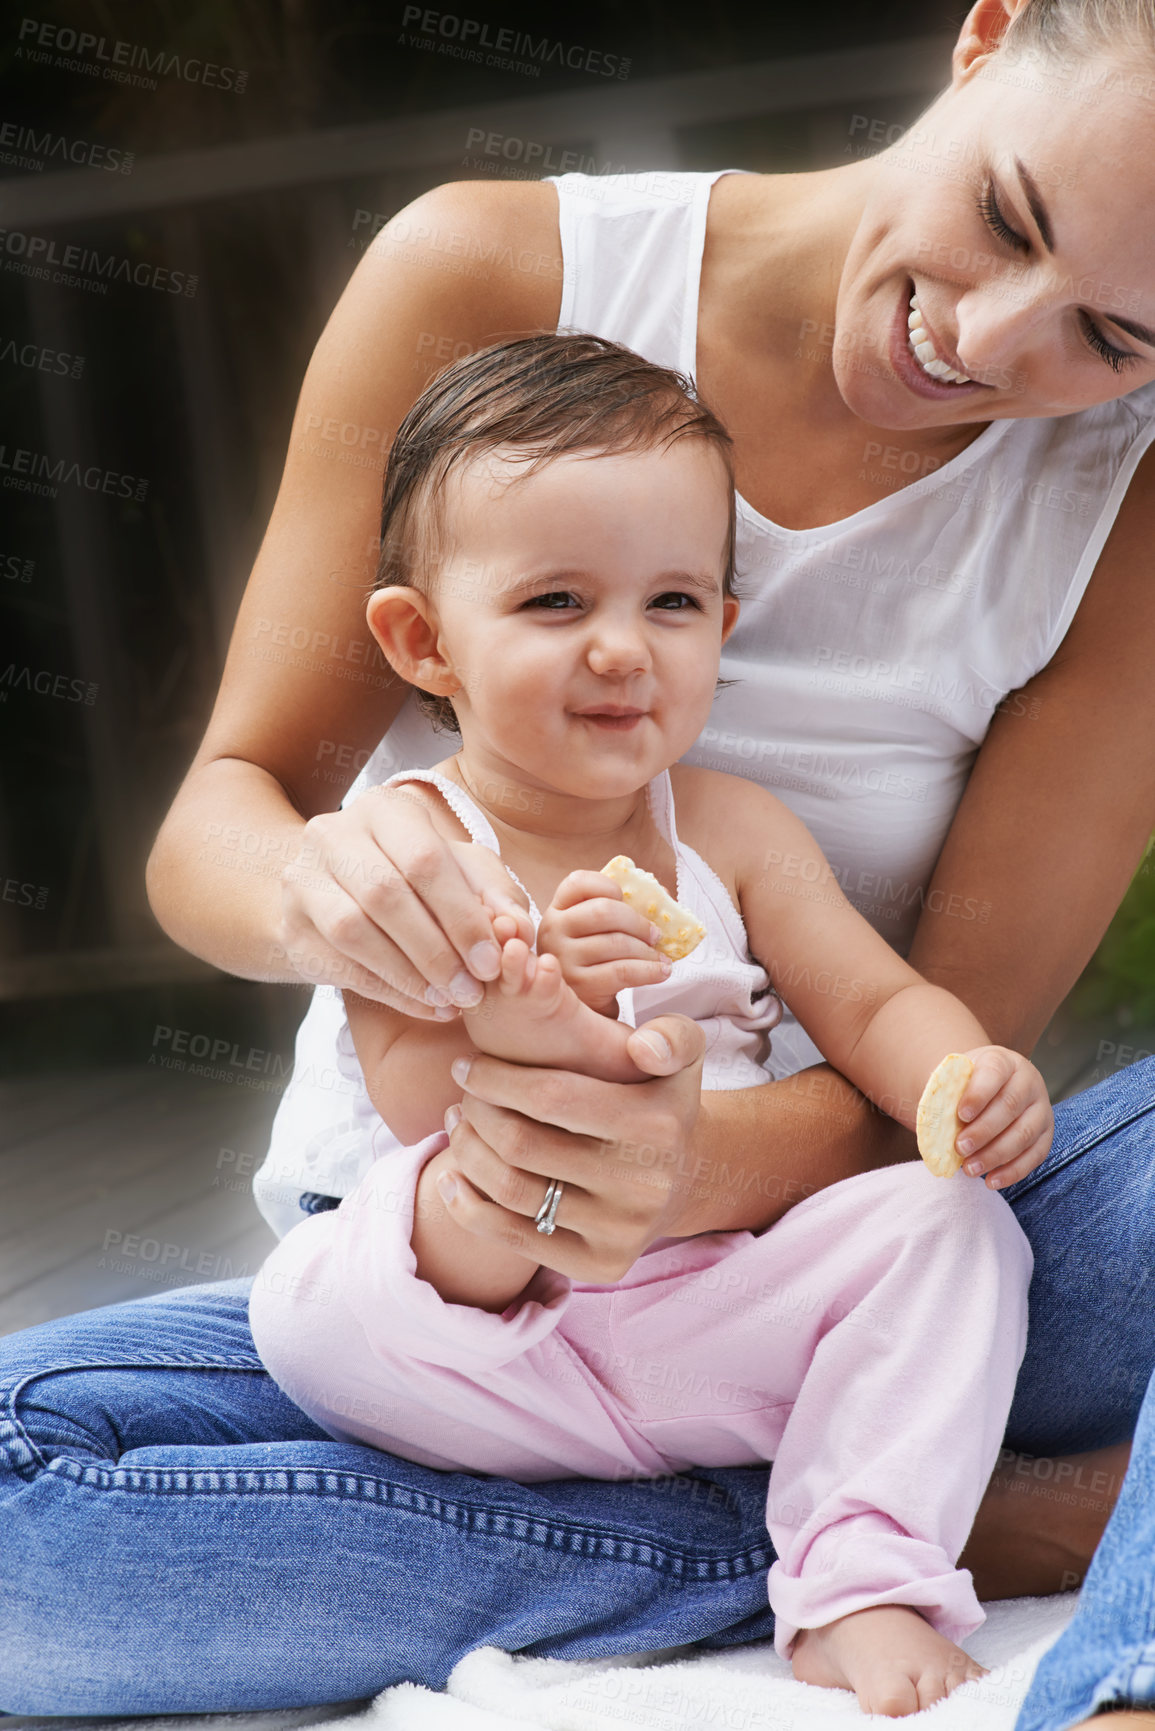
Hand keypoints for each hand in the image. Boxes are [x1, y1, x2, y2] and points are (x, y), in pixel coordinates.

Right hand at [277, 784, 533, 1015]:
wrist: (335, 889)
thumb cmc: (415, 876)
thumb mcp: (461, 871)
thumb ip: (493, 895)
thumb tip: (514, 929)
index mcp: (383, 807)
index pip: (424, 859)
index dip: (461, 915)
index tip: (491, 960)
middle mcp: (333, 834)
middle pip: (385, 894)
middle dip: (436, 950)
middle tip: (472, 989)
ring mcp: (303, 879)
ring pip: (352, 931)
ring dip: (409, 974)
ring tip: (449, 1000)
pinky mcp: (291, 926)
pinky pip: (339, 965)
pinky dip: (389, 991)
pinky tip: (425, 1005)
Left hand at [435, 1013, 706, 1281]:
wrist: (684, 1177)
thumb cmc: (658, 1100)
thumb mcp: (679, 1055)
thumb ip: (670, 1036)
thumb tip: (642, 1047)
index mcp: (656, 1125)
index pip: (550, 1097)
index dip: (495, 1080)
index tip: (467, 1066)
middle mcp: (642, 1184)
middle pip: (522, 1145)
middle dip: (476, 1114)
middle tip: (463, 1098)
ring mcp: (621, 1231)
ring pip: (512, 1191)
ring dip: (467, 1154)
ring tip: (458, 1127)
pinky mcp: (600, 1266)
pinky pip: (514, 1239)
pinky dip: (468, 1208)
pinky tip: (451, 1177)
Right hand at [537, 870, 671, 1013]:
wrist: (582, 1011)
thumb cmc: (593, 964)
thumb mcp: (592, 934)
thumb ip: (614, 913)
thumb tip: (660, 898)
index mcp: (557, 910)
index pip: (578, 882)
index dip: (607, 885)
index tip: (625, 898)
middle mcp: (553, 930)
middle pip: (604, 911)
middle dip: (638, 922)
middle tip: (655, 934)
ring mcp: (563, 958)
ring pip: (617, 942)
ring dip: (648, 951)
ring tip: (661, 958)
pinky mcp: (579, 985)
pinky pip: (622, 971)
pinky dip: (649, 970)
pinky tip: (661, 972)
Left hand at [954, 1046, 1053, 1188]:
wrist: (990, 1086)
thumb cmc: (968, 1085)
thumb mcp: (956, 1079)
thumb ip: (947, 1096)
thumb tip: (934, 1127)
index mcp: (1003, 1062)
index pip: (993, 1074)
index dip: (978, 1095)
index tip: (960, 1115)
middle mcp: (1028, 1082)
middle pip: (1009, 1107)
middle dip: (983, 1131)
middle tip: (960, 1148)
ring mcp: (1041, 1109)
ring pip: (1023, 1134)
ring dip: (995, 1155)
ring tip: (970, 1169)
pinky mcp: (1046, 1134)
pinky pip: (1034, 1155)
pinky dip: (1013, 1171)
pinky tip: (992, 1181)